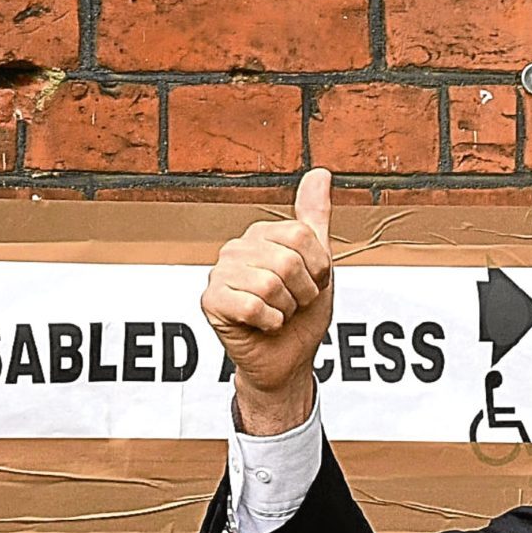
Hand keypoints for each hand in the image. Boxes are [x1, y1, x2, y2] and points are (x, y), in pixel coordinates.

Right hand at [201, 167, 335, 433]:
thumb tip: (320, 173)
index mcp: (261, 236)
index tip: (311, 283)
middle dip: (304, 292)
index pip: (302, 237)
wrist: (288, 359)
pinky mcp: (211, 301)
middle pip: (288, 260)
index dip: (318, 269)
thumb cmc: (301, 315)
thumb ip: (315, 219)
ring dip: (287, 308)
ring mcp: (220, 274)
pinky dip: (270, 322)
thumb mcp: (318, 265)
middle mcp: (237, 249)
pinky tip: (263, 324)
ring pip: (271, 284)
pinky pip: (253, 305)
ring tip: (279, 313)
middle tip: (294, 303)